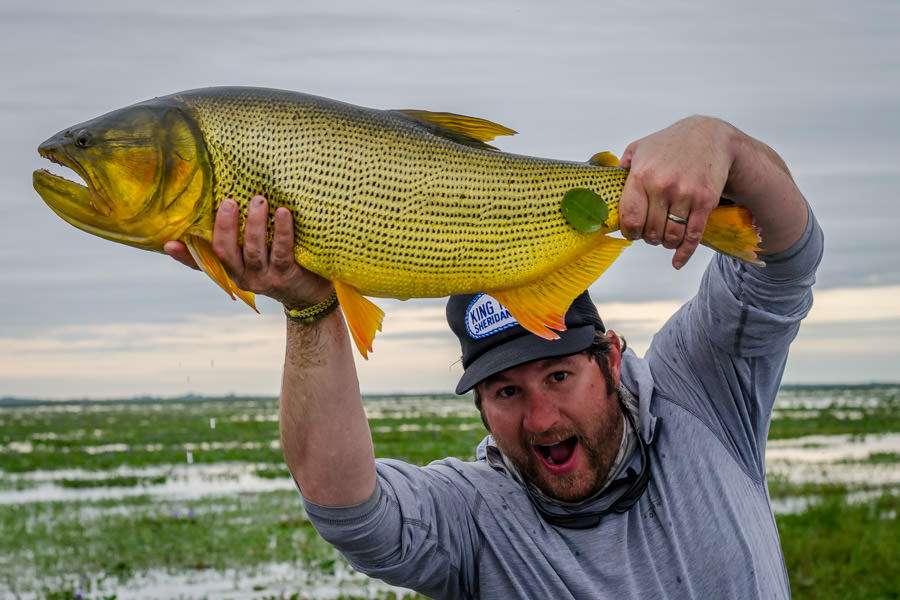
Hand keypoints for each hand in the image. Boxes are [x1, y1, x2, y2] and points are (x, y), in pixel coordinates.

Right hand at [164, 195, 332, 307]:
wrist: (309, 293)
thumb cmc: (277, 264)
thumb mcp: (253, 255)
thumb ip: (235, 239)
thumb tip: (215, 212)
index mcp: (230, 269)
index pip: (201, 263)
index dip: (184, 256)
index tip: (168, 243)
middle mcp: (242, 276)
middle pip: (225, 252)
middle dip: (225, 226)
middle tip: (230, 202)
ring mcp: (263, 278)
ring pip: (253, 251)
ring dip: (255, 224)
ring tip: (259, 200)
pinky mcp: (285, 276)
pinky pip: (282, 252)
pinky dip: (282, 231)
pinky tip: (283, 213)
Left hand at [618, 117, 736, 268]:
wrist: (710, 135)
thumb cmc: (671, 143)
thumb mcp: (639, 148)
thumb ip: (621, 169)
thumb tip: (604, 188)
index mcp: (641, 175)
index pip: (630, 218)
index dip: (630, 232)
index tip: (632, 233)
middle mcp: (662, 186)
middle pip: (650, 231)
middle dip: (648, 238)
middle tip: (650, 234)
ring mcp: (685, 194)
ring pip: (671, 235)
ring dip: (665, 243)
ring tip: (664, 238)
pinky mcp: (704, 201)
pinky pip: (693, 235)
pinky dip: (684, 252)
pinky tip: (677, 260)